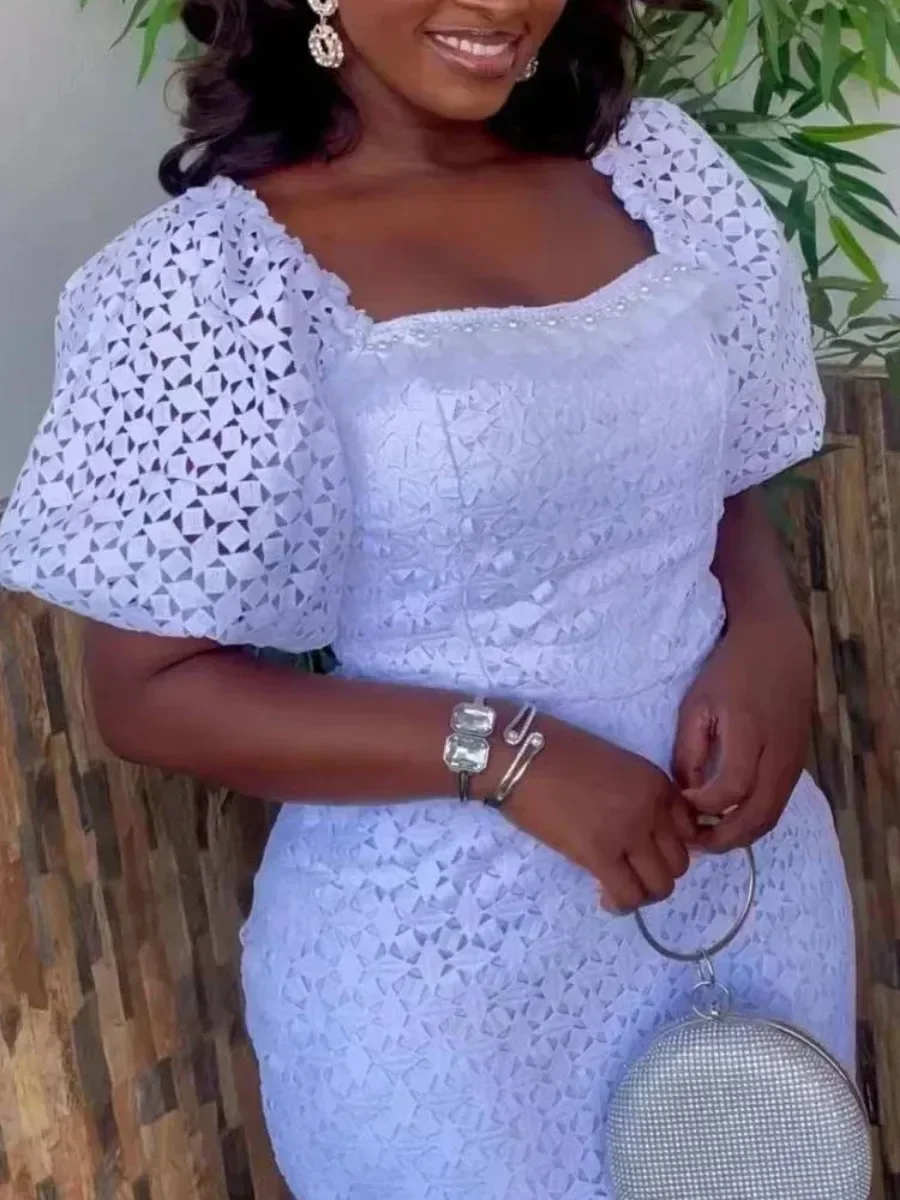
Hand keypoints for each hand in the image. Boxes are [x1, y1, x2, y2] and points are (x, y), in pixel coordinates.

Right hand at [495, 716, 696, 912]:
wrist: (519, 754)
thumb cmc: (558, 751)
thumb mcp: (616, 764)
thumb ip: (637, 795)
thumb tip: (638, 829)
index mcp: (657, 783)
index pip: (689, 830)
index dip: (670, 846)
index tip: (649, 851)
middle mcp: (653, 809)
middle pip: (679, 863)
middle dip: (658, 873)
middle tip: (631, 870)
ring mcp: (629, 833)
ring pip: (660, 886)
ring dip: (642, 893)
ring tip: (618, 887)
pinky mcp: (599, 854)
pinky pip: (628, 895)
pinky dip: (621, 904)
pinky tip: (604, 897)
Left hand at [673, 615, 813, 853]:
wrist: (778, 648)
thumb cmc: (730, 672)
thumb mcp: (697, 704)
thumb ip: (688, 750)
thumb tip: (685, 791)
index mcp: (749, 733)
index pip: (730, 789)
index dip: (703, 805)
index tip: (681, 802)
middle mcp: (778, 754)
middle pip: (757, 816)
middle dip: (724, 838)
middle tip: (694, 843)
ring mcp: (793, 762)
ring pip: (771, 816)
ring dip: (741, 834)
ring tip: (708, 836)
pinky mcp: (798, 764)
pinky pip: (778, 804)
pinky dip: (754, 819)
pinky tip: (729, 818)